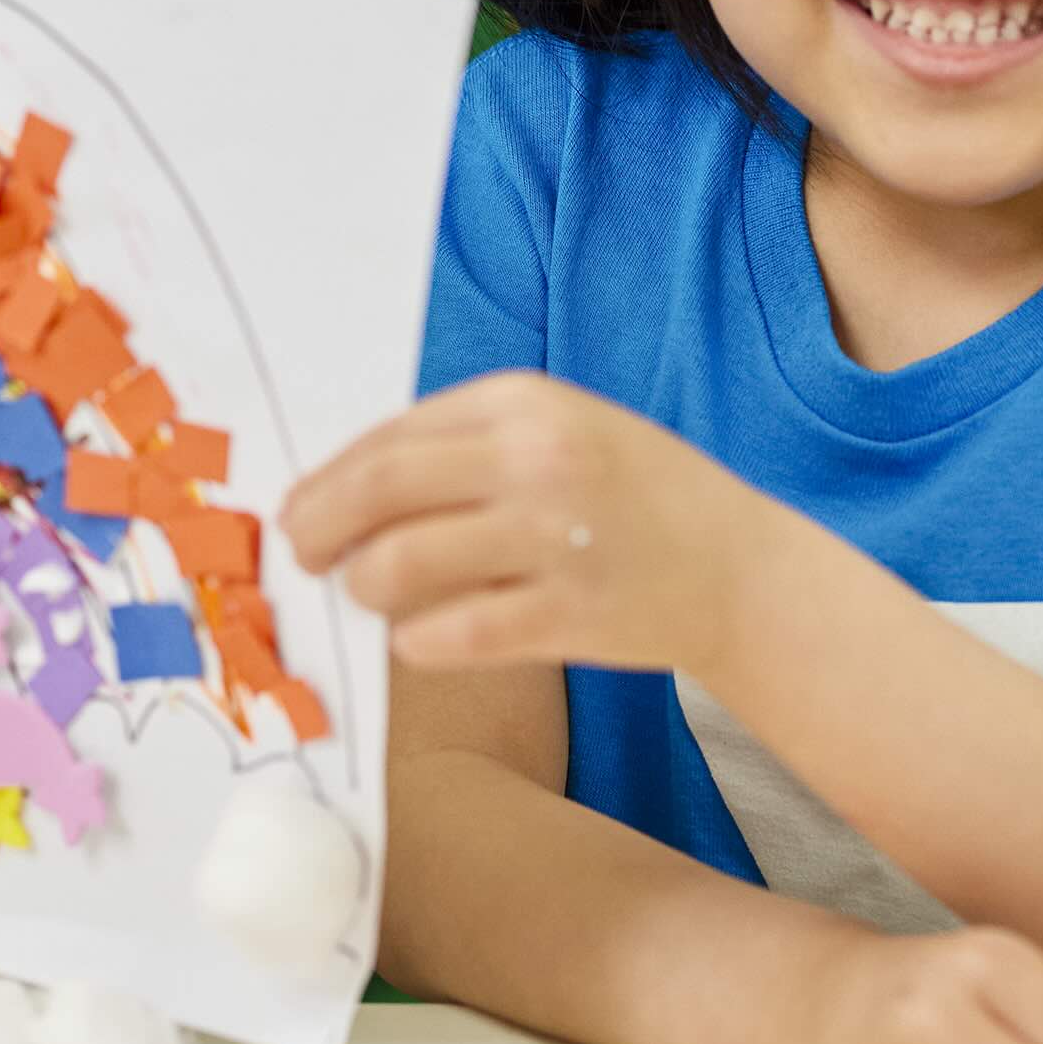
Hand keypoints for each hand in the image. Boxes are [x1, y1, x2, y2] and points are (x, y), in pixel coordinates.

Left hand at [280, 371, 792, 676]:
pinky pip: (451, 633)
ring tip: (369, 596)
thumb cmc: (637, 497)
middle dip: (320, 527)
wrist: (742, 569)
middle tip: (302, 555)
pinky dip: (417, 640)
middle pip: (379, 491)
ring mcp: (553, 538)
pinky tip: (417, 638)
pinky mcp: (568, 614)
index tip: (299, 506)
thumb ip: (467, 445)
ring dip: (365, 587)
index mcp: (526, 403)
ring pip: (400, 565)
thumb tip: (348, 483)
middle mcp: (536, 460)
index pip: (389, 436)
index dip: (328, 477)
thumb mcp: (562, 430)